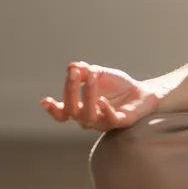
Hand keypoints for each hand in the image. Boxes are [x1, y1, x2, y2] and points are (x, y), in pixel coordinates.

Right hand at [40, 61, 159, 130]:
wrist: (142, 92)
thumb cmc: (117, 85)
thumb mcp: (99, 74)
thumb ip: (85, 71)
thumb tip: (72, 66)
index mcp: (81, 108)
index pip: (62, 114)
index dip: (52, 109)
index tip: (45, 100)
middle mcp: (89, 118)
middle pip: (72, 111)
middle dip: (71, 90)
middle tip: (74, 73)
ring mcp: (104, 122)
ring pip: (88, 116)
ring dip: (88, 95)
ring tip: (92, 77)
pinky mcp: (120, 122)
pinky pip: (110, 120)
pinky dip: (105, 110)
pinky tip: (102, 100)